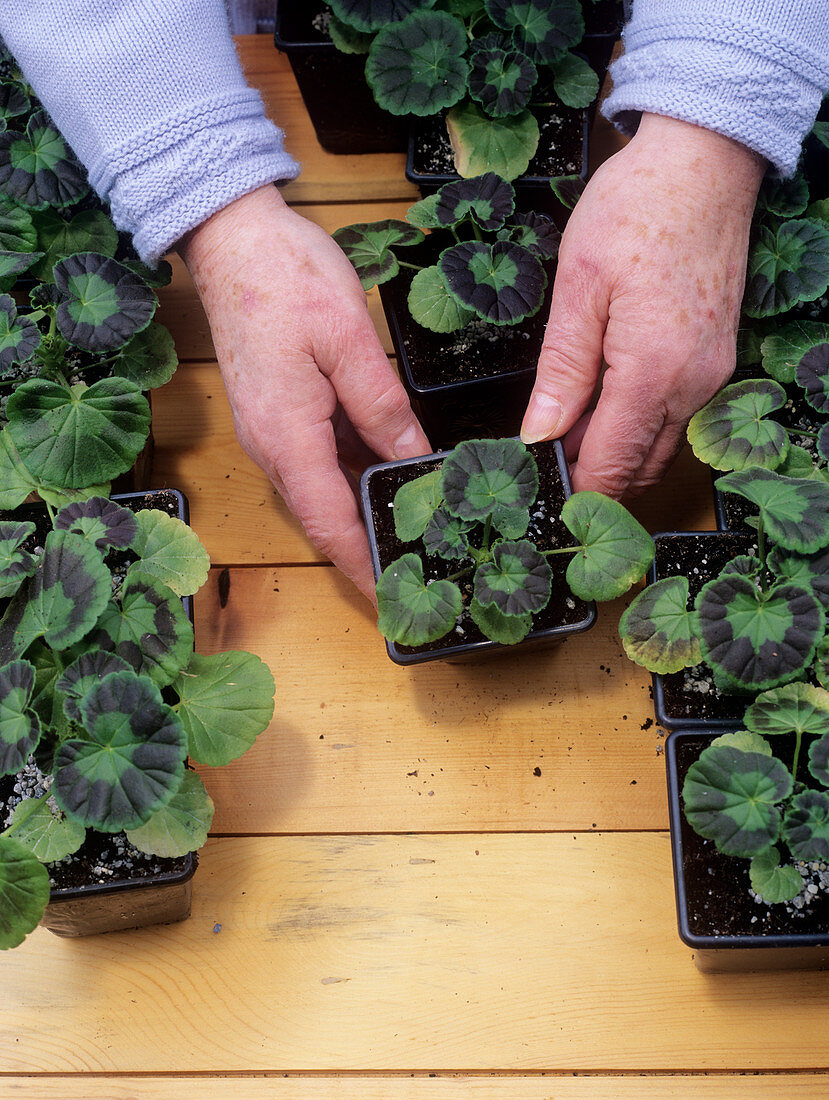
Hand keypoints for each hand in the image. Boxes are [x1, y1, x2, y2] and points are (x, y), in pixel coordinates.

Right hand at [178, 185, 429, 599]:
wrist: (230, 237)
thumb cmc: (285, 277)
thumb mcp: (348, 339)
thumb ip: (383, 407)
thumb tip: (413, 459)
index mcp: (287, 435)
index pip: (328, 522)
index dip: (360, 565)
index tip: (391, 600)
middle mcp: (272, 445)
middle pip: (322, 516)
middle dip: (365, 549)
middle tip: (417, 569)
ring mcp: (270, 431)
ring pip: (321, 490)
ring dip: (359, 514)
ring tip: (411, 531)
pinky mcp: (276, 413)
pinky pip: (316, 461)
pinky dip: (350, 477)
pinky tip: (388, 476)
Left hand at [521, 113, 766, 496]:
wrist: (705, 162)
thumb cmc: (636, 210)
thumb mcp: (578, 287)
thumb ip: (561, 371)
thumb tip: (538, 434)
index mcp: (652, 373)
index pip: (611, 465)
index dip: (573, 488)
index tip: (540, 490)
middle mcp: (692, 386)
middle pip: (640, 469)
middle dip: (594, 476)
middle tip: (545, 459)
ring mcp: (711, 376)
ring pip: (661, 448)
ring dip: (617, 451)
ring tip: (568, 424)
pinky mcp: (716, 361)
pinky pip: (677, 418)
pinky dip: (640, 424)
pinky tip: (603, 398)